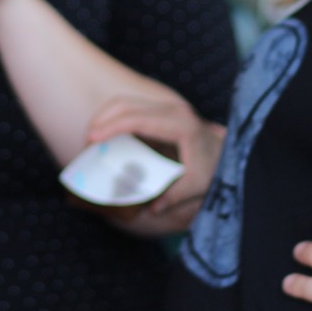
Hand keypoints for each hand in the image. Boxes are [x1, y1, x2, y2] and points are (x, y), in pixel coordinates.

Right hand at [86, 95, 225, 232]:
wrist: (224, 153)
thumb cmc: (211, 168)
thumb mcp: (197, 184)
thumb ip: (175, 195)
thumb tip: (153, 207)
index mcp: (180, 124)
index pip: (138, 119)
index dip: (113, 127)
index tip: (92, 139)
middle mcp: (171, 109)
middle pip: (125, 106)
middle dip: (101, 122)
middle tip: (86, 146)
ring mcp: (164, 106)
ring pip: (123, 103)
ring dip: (103, 118)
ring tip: (91, 142)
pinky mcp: (158, 110)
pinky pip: (128, 107)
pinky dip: (111, 119)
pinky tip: (103, 136)